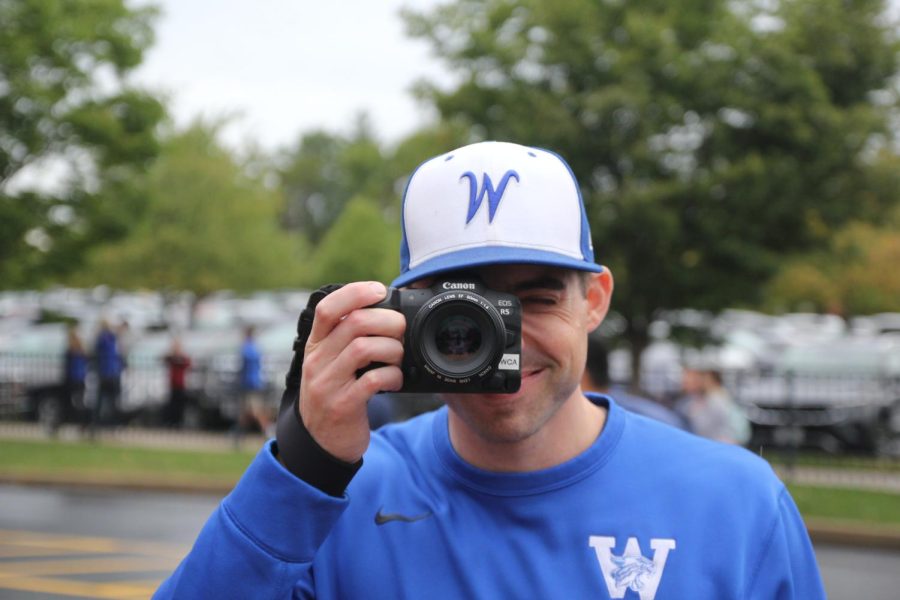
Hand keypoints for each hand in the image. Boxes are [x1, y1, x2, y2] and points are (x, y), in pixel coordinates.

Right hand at [298, 282, 404, 461]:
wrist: (320, 444)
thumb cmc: (334, 395)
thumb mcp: (331, 364)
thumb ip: (347, 340)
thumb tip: (383, 311)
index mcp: (315, 345)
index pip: (327, 308)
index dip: (354, 293)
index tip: (379, 290)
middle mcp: (317, 361)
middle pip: (354, 323)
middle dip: (387, 321)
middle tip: (400, 330)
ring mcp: (327, 384)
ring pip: (364, 348)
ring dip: (392, 348)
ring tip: (398, 357)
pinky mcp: (342, 406)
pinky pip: (372, 381)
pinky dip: (392, 376)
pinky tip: (395, 380)